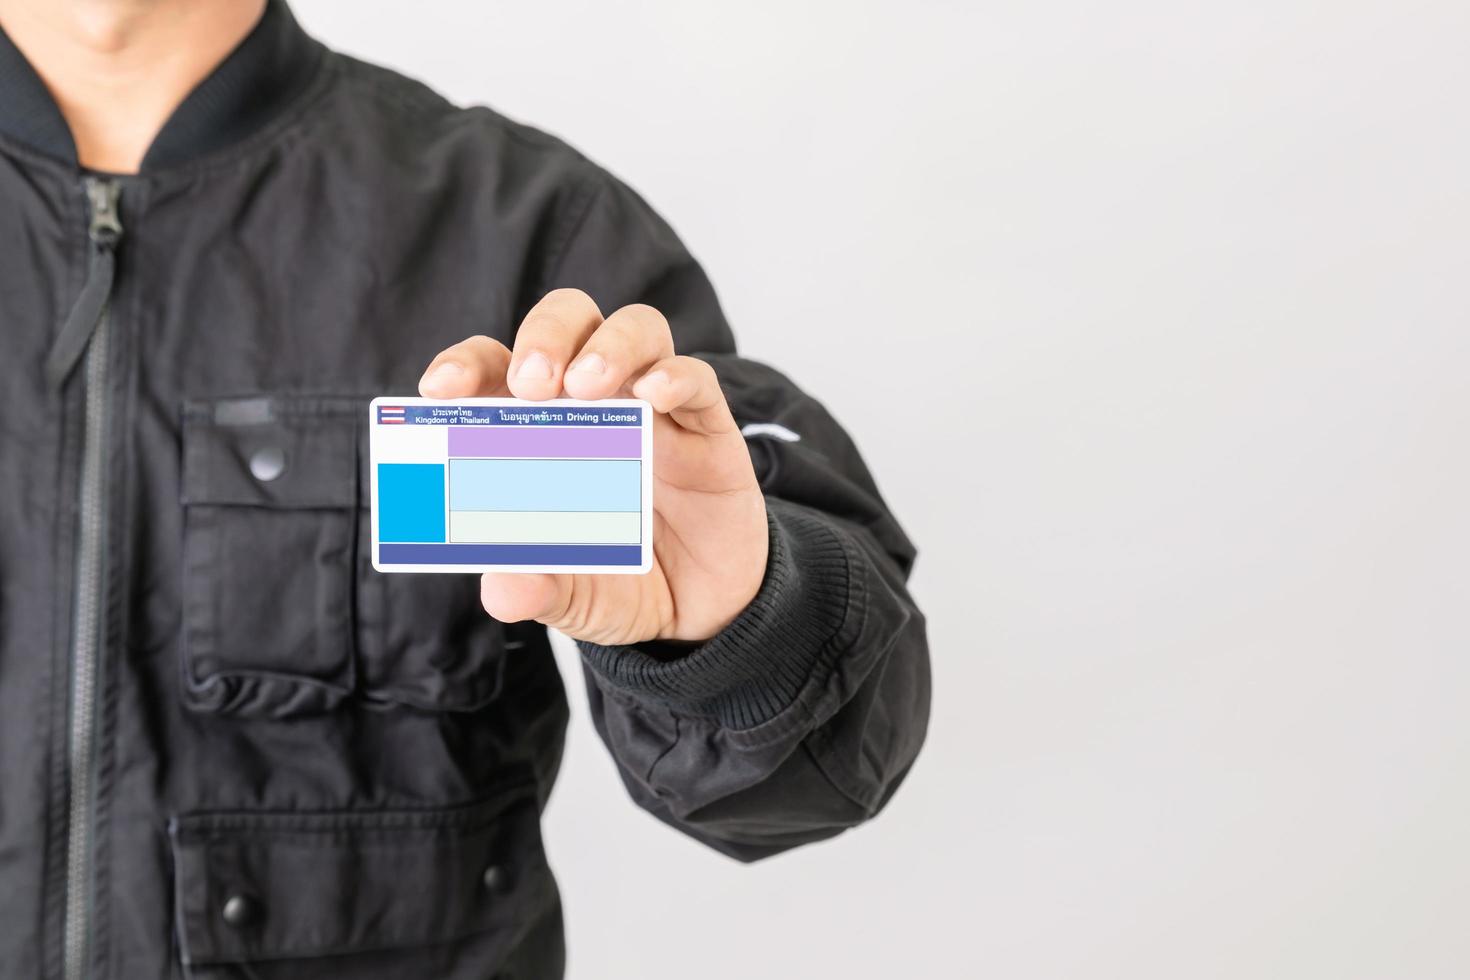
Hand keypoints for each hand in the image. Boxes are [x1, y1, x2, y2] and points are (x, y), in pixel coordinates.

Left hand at [418, 289, 768, 645]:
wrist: (702, 614)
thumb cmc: (623, 584)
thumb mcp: (573, 600)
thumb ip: (538, 591)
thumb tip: (502, 589)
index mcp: (541, 429)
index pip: (496, 369)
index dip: (466, 366)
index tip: (441, 390)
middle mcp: (596, 403)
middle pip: (567, 322)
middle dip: (543, 336)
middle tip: (531, 385)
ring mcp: (655, 409)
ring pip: (636, 330)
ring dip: (608, 346)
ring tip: (587, 386)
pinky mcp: (708, 428)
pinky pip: (698, 380)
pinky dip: (676, 376)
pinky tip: (655, 396)